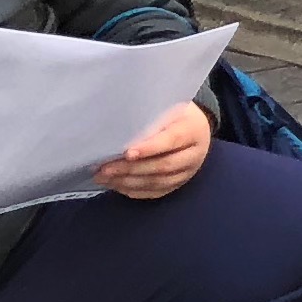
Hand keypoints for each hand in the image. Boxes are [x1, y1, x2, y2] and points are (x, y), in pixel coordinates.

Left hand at [95, 98, 213, 200]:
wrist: (198, 128)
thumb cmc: (176, 115)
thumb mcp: (169, 109)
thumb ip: (150, 120)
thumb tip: (119, 134)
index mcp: (192, 131)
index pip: (171, 141)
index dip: (149, 148)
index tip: (127, 153)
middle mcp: (193, 155)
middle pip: (162, 166)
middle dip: (131, 169)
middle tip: (105, 169)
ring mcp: (187, 173)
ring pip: (157, 182)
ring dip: (128, 182)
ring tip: (104, 178)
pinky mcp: (178, 184)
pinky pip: (155, 192)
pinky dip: (134, 191)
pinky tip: (116, 185)